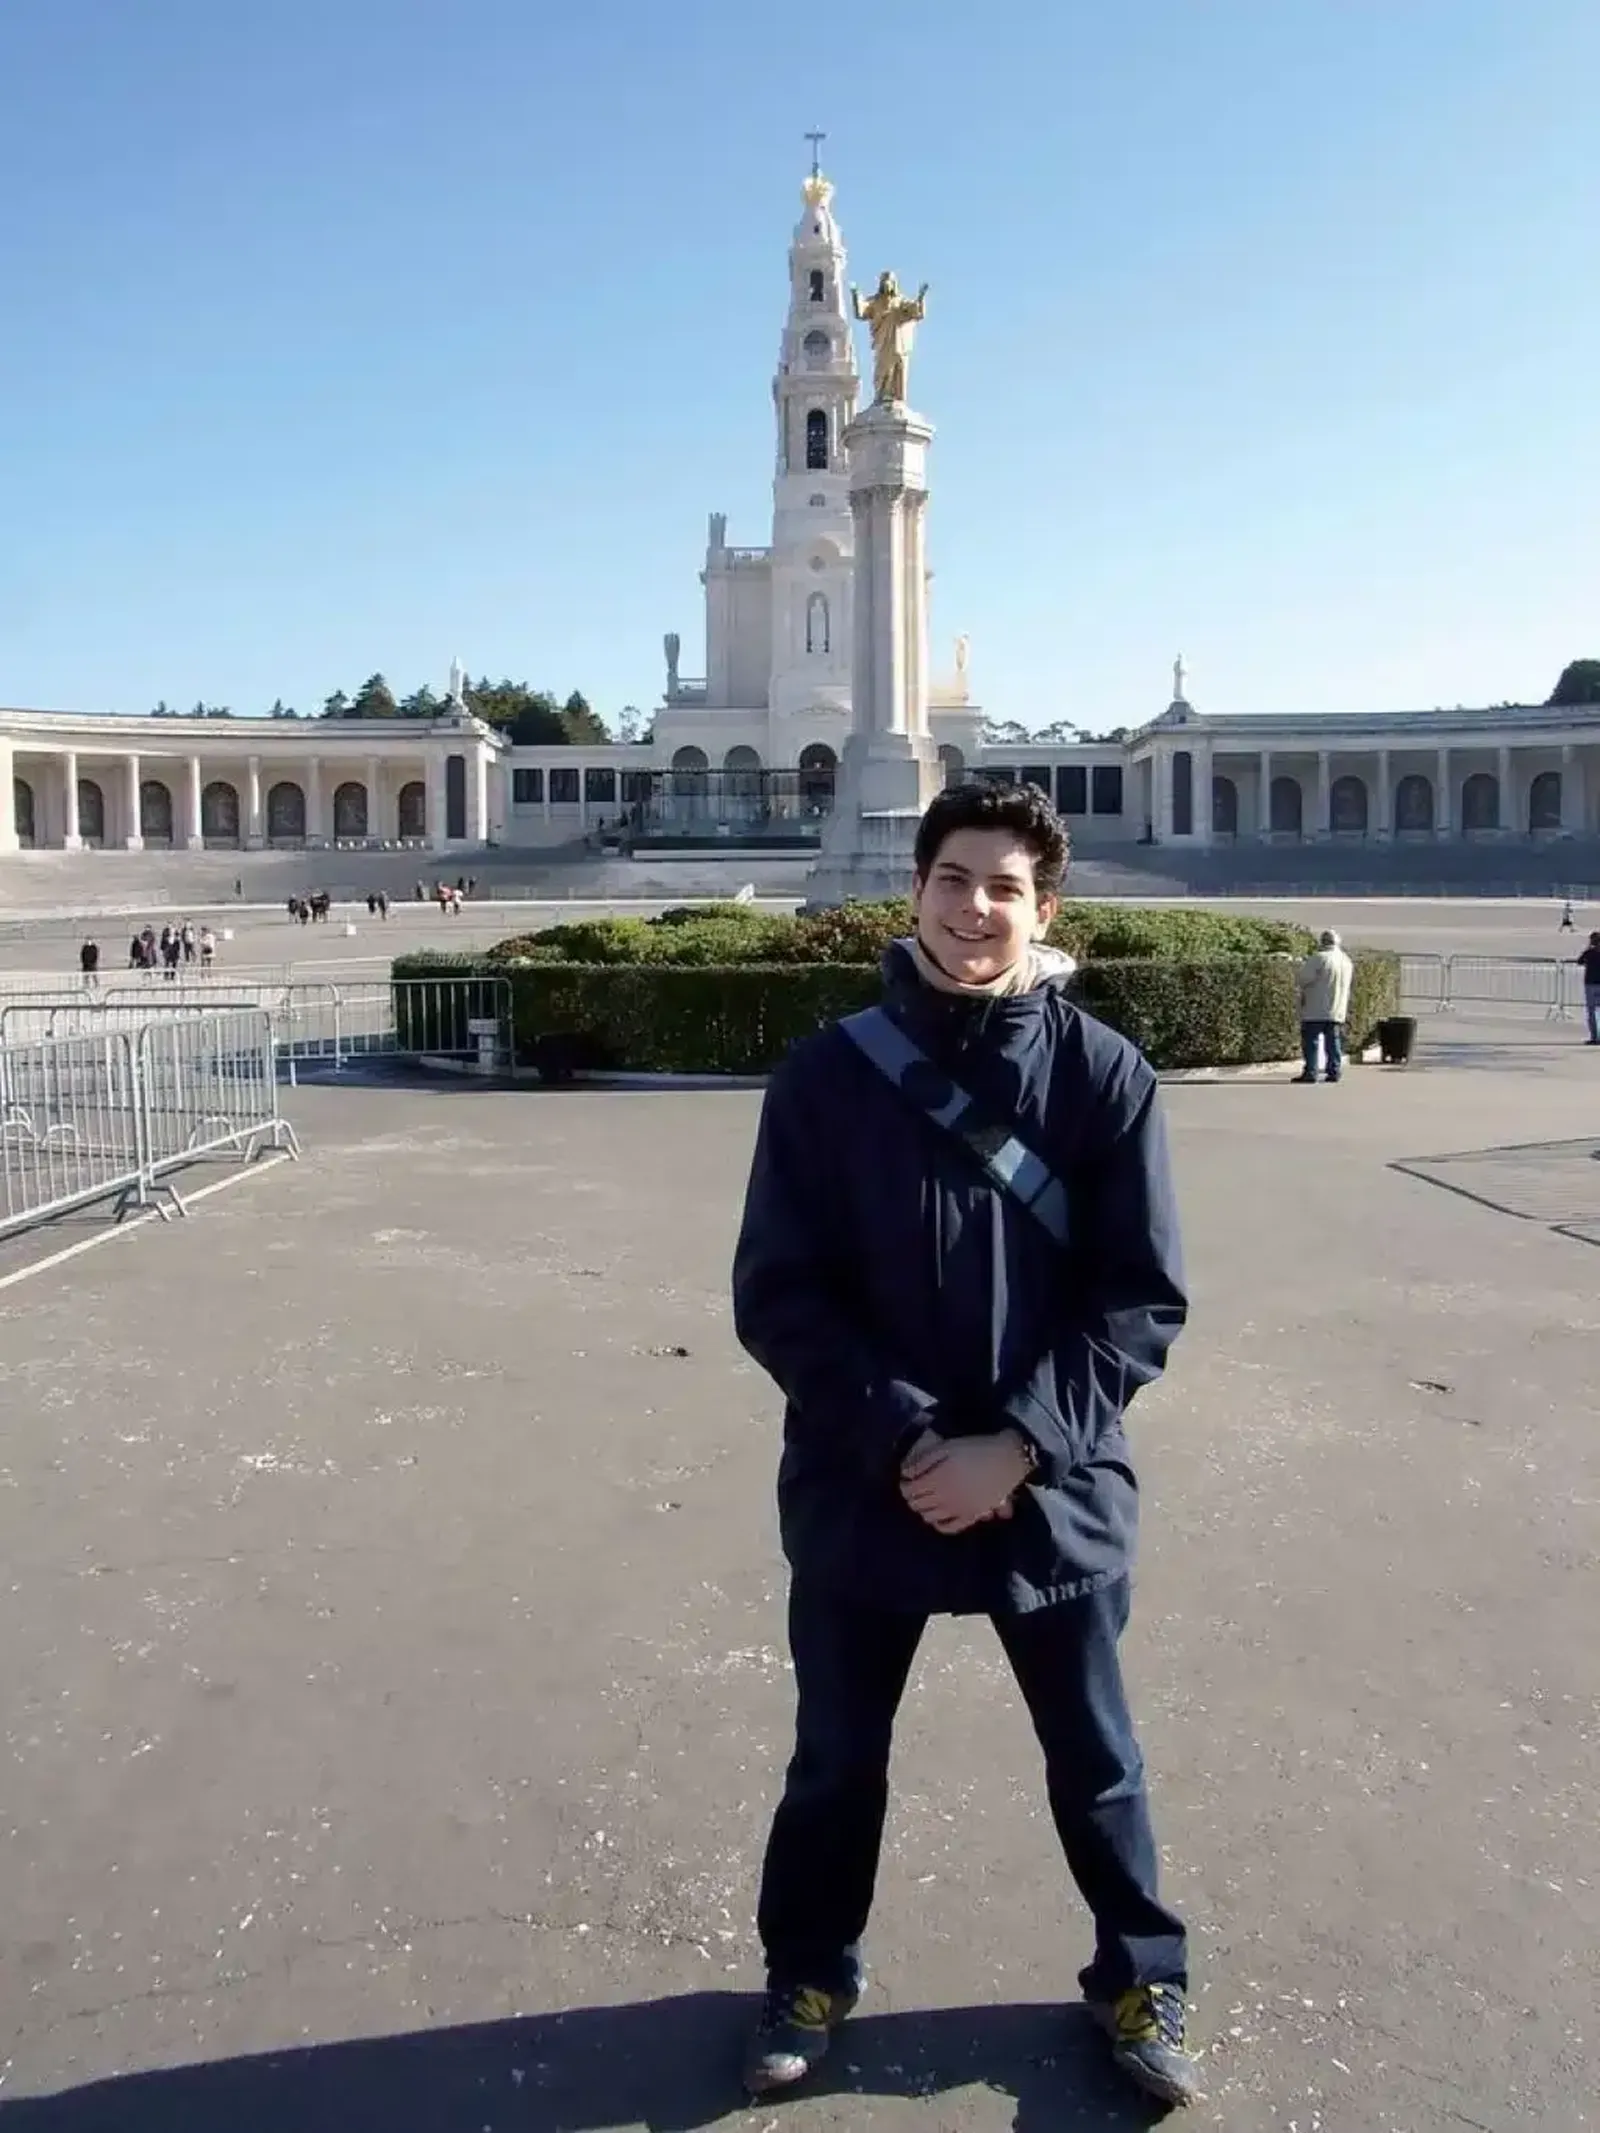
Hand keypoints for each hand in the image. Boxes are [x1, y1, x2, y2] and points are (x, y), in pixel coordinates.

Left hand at [900, 1432, 1031, 1535]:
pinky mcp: (971, 1516)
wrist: (1007, 1459)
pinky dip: (939, 1524)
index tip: (904, 1479)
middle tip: (912, 1489)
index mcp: (938, 1479)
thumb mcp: (946, 1447)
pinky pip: (949, 1527)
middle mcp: (946, 1498)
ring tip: (924, 1499)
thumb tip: (906, 1474)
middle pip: (917, 1504)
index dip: (904, 1485)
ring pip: (930, 1517)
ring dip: (922, 1509)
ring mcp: (959, 1510)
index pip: (910, 1490)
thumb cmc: (975, 1448)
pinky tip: (937, 1517)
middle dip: (911, 1497)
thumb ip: (923, 1461)